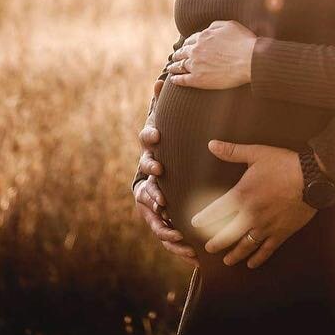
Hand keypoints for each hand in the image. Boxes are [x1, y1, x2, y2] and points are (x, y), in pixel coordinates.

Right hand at [132, 81, 194, 262]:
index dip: (150, 142)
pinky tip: (189, 253)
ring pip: (152, 212)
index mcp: (152, 151)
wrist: (174, 170)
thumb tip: (159, 81)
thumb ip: (166, 105)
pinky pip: (165, 231)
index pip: (146, 143)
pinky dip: (175, 242)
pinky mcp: (162, 217)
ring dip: (162, 221)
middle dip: (153, 189)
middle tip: (162, 189)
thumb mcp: (174, 124)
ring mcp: (152, 198)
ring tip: (174, 226)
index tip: (159, 139)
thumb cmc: (175, 145)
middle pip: (145, 182)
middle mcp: (148, 176)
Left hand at [165, 21, 256, 89]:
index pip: (190, 40)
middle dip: (178, 54)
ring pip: (179, 66)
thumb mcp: (229, 25)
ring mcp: (196, 65)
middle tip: (175, 58)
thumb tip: (207, 29)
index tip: (186, 47)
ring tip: (171, 69)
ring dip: (174, 67)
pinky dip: (176, 80)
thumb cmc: (243, 42)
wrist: (250, 60)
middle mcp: (196, 50)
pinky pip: (183, 80)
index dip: (187, 44)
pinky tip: (173, 80)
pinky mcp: (198, 80)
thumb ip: (215, 26)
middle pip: (182, 52)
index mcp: (203, 37)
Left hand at [191, 140, 315, 268]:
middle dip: (215, 243)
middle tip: (208, 248)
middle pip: (227, 234)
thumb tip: (212, 144)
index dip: (203, 219)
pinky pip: (267, 250)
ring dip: (234, 255)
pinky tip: (252, 264)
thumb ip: (232, 151)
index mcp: (241, 195)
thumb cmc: (284, 164)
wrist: (311, 177)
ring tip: (227, 261)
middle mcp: (250, 214)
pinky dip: (258, 259)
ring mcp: (266, 226)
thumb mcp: (256, 153)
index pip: (215, 211)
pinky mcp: (281, 233)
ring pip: (245, 246)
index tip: (195, 224)